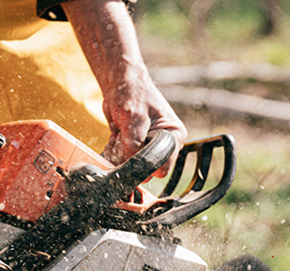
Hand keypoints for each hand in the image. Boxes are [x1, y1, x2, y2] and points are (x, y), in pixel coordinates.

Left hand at [65, 0, 186, 174]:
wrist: (120, 83)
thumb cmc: (132, 92)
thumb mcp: (134, 116)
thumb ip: (134, 142)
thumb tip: (129, 166)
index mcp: (174, 136)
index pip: (164, 165)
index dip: (146, 165)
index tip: (131, 154)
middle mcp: (165, 145)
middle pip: (148, 169)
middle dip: (132, 159)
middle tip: (123, 140)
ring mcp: (150, 147)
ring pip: (134, 166)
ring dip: (122, 155)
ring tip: (119, 134)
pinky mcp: (136, 148)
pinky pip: (124, 160)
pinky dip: (116, 152)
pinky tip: (116, 136)